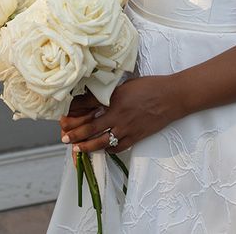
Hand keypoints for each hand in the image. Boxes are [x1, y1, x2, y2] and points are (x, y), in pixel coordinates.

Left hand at [60, 75, 183, 155]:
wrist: (171, 97)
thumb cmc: (150, 86)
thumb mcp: (126, 85)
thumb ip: (110, 94)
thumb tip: (94, 99)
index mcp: (114, 98)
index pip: (87, 106)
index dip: (73, 112)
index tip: (64, 116)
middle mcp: (117, 115)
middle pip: (89, 128)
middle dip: (74, 133)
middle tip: (64, 137)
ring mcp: (126, 128)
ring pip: (101, 142)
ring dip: (86, 146)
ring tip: (77, 148)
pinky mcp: (135, 137)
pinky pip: (117, 148)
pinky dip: (107, 150)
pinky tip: (102, 149)